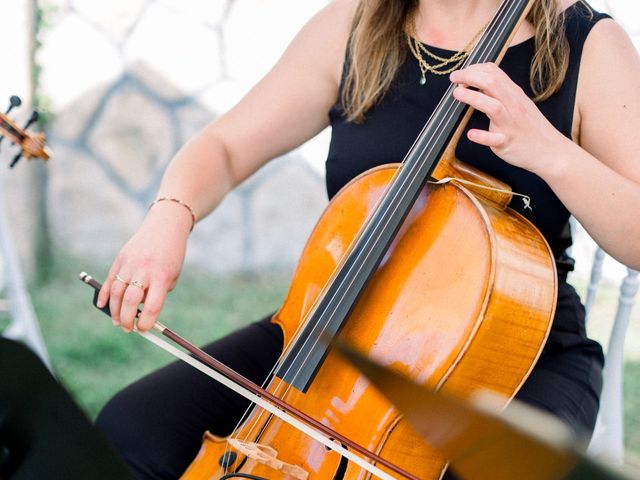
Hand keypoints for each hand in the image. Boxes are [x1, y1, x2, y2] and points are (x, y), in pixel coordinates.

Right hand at [96, 202, 191, 332]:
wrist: (165, 227)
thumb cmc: (171, 255)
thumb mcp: (172, 274)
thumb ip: (158, 292)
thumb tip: (140, 312)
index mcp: (162, 276)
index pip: (153, 305)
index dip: (147, 321)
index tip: (143, 330)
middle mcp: (144, 270)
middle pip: (131, 301)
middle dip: (127, 319)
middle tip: (127, 329)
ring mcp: (130, 264)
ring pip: (116, 292)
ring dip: (114, 310)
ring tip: (118, 321)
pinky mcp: (120, 258)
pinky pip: (108, 279)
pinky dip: (103, 294)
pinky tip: (102, 306)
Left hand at [450, 63, 569, 175]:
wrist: (549, 150)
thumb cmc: (530, 127)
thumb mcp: (518, 103)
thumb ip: (499, 93)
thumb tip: (478, 82)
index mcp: (513, 94)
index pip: (494, 72)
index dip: (474, 69)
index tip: (461, 74)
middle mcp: (512, 106)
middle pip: (492, 83)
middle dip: (470, 76)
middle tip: (454, 78)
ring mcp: (510, 124)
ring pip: (493, 106)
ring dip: (473, 98)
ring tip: (457, 93)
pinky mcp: (507, 142)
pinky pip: (494, 139)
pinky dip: (482, 136)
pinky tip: (471, 134)